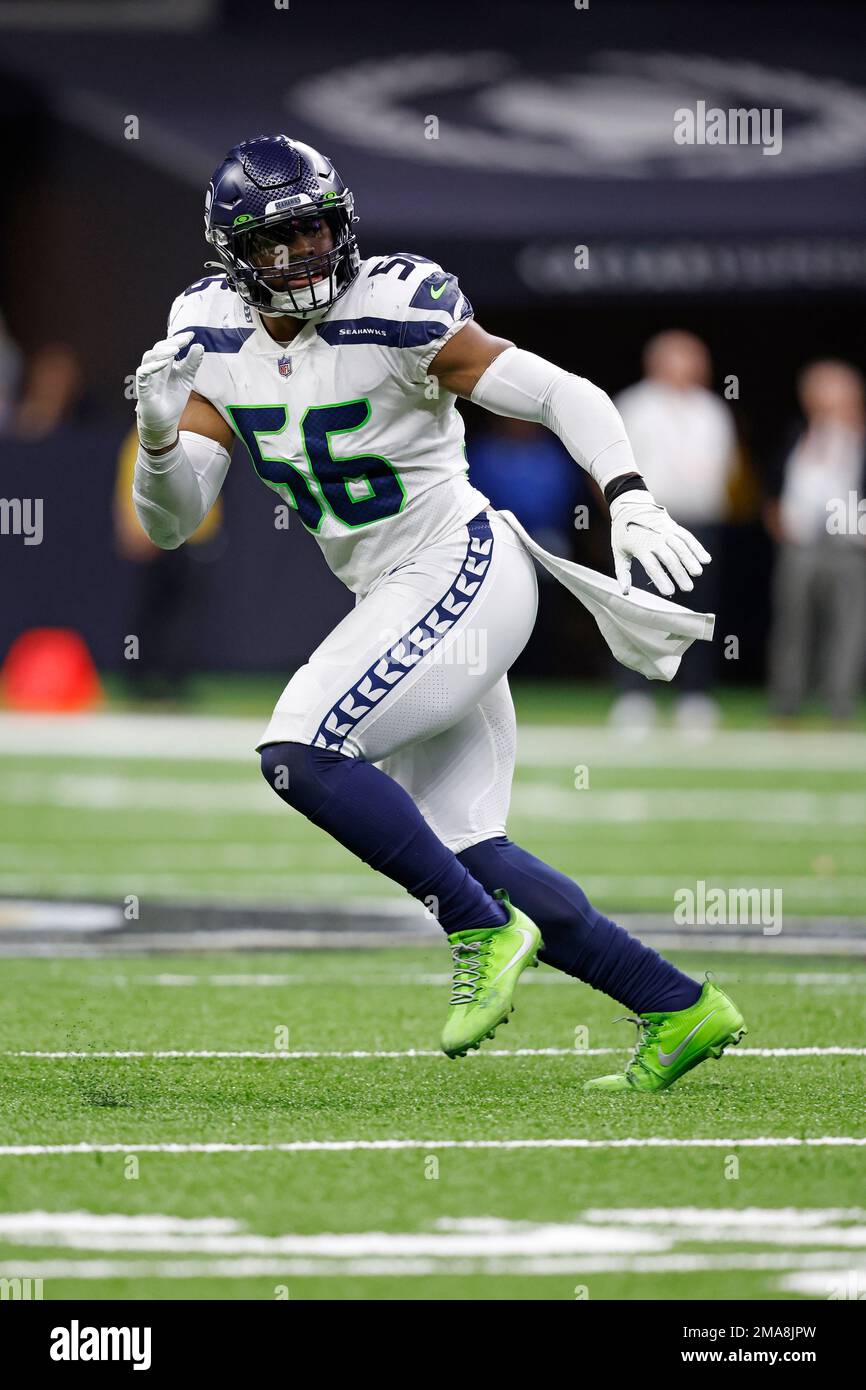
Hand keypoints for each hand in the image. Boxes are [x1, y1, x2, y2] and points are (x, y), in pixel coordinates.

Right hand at [135, 330, 203, 450]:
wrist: (165, 422)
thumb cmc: (173, 400)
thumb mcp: (187, 380)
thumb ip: (192, 364)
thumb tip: (199, 346)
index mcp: (165, 364)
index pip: (169, 347)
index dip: (179, 339)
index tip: (191, 335)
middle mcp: (154, 368)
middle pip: (159, 348)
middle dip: (171, 342)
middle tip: (184, 340)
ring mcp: (147, 377)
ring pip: (148, 357)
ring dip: (162, 352)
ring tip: (176, 349)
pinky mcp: (142, 388)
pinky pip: (143, 373)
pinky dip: (152, 367)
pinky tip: (164, 363)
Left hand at [609, 490, 710, 596]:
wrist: (629, 505)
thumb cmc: (623, 533)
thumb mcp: (618, 551)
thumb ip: (623, 573)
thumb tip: (626, 593)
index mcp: (640, 547)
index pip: (652, 566)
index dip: (661, 579)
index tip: (669, 592)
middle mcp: (654, 538)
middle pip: (669, 558)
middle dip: (679, 573)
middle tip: (688, 588)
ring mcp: (665, 531)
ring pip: (681, 546)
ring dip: (690, 560)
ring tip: (697, 573)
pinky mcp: (673, 526)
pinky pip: (687, 537)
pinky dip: (697, 547)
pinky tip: (705, 559)